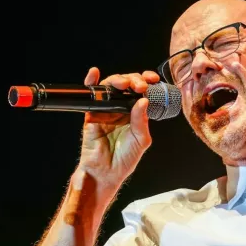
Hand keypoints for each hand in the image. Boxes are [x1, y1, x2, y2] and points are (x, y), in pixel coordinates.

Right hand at [64, 67, 159, 224]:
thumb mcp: (141, 140)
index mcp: (136, 114)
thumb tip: (143, 100)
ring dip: (119, 80)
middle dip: (135, 80)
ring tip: (125, 83)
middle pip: (127, 85)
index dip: (147, 82)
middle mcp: (121, 109)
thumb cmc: (124, 159)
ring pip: (111, 86)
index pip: (142, 92)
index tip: (154, 80)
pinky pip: (91, 94)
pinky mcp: (92, 112)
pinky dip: (92, 81)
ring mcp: (106, 109)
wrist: (106, 172)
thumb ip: (142, 120)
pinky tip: (95, 73)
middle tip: (140, 86)